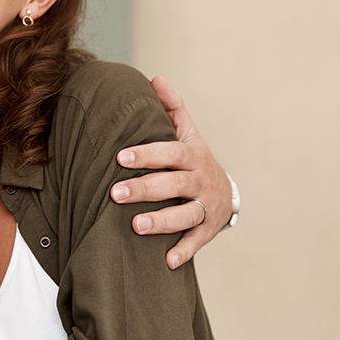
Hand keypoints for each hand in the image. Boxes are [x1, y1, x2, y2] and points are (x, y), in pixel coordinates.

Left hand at [110, 77, 232, 269]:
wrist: (226, 192)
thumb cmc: (192, 159)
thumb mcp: (186, 133)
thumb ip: (171, 108)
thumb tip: (156, 79)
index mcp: (192, 155)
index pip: (170, 153)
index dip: (147, 155)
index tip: (120, 158)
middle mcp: (200, 180)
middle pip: (173, 185)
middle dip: (144, 190)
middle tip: (114, 194)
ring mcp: (205, 206)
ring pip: (186, 214)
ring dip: (162, 222)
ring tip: (136, 226)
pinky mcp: (207, 230)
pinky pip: (196, 241)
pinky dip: (183, 251)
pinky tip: (165, 261)